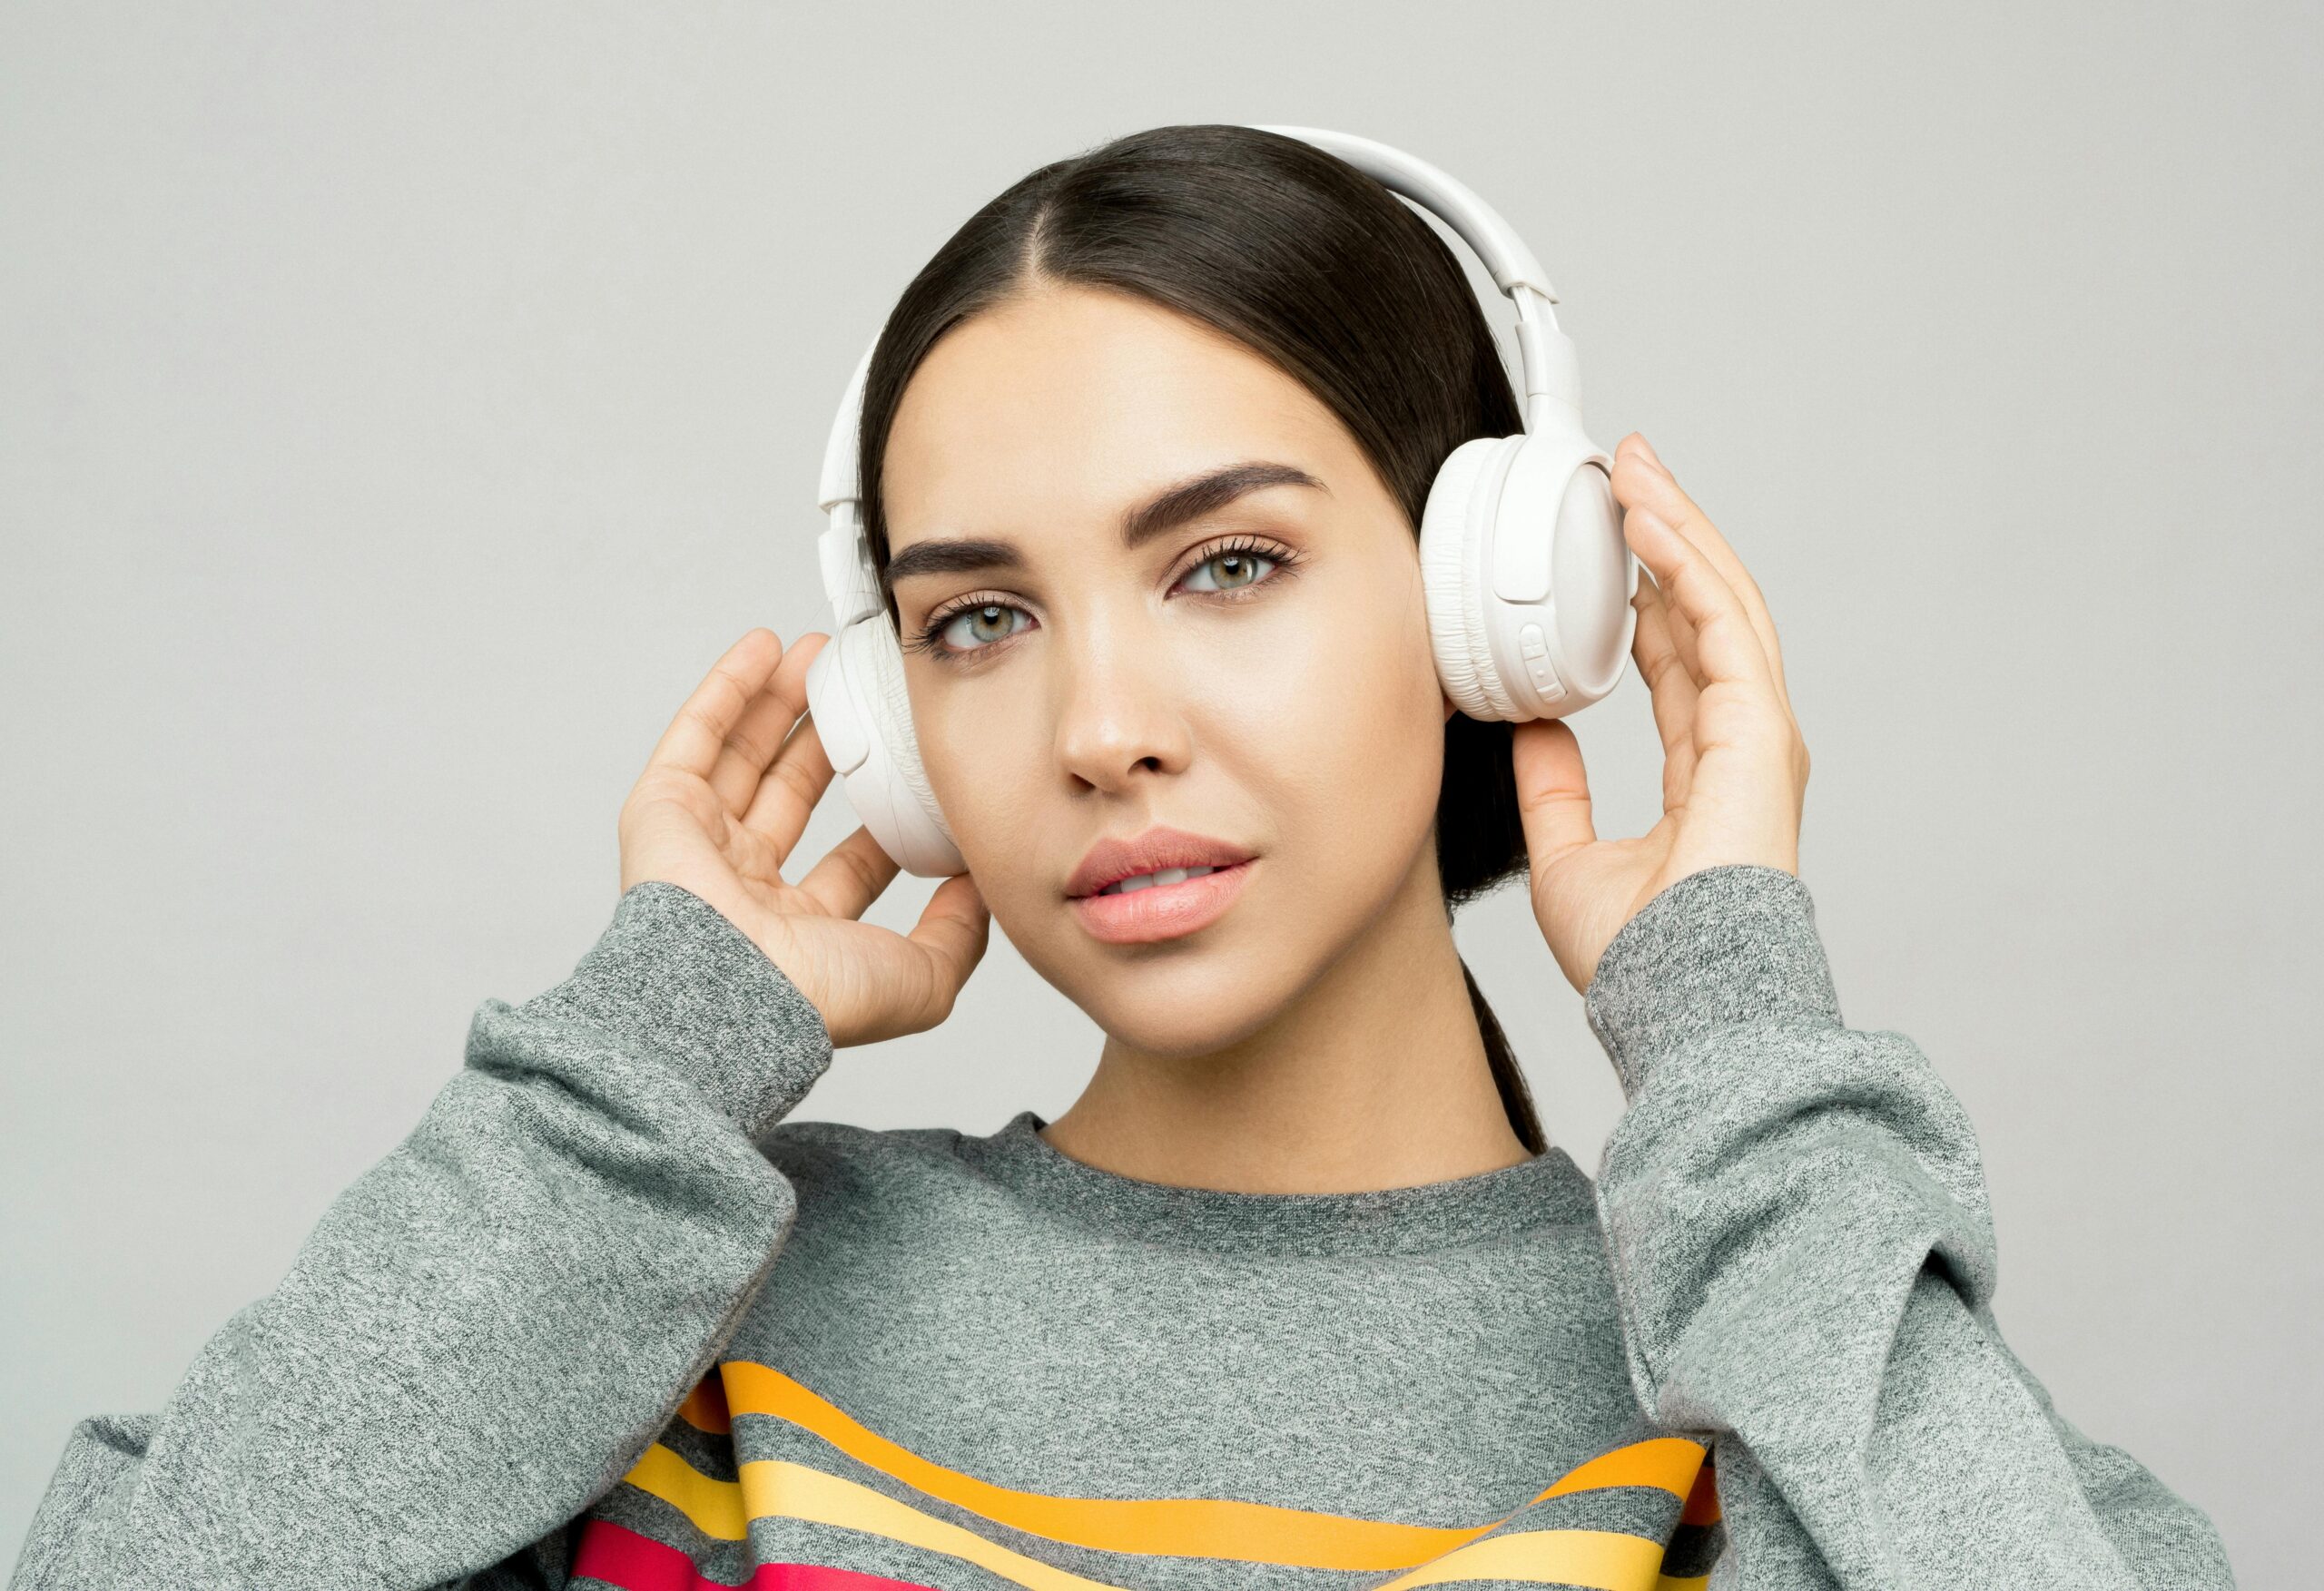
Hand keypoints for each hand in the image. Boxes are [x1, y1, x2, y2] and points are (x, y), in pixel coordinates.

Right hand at [616, 627, 989, 1047]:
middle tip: (860, 694)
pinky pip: (695, 737)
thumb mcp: (923, 978)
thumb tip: (981, 887)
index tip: (915, 771)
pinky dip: (727, 690)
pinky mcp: (661, 812)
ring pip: (744, 758)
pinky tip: (763, 648)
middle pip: (792, 797)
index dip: (882, 817)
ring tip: (818, 653)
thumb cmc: (816, 999)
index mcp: (802, 934)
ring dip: (780, 702)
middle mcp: (747, 892)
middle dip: (826, 742)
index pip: (850, 865)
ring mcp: (701, 850)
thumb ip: (959, 934)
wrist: (731, 995)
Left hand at [1513, 433, 1810, 993]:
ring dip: (1676, 529)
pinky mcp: (1760, 730)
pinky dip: (1686, 563)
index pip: (1679, 659)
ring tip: (1634, 471)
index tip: (1613, 542)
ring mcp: (1758, 734)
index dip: (1648, 595)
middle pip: (1708, 613)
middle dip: (1666, 536)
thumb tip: (1530, 731)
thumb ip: (1553, 789)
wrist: (1676, 1001)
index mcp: (1704, 771)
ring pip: (1721, 602)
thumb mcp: (1567, 854)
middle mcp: (1740, 744)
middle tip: (1625, 473)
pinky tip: (1650, 519)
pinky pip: (1723, 623)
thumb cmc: (1639, 958)